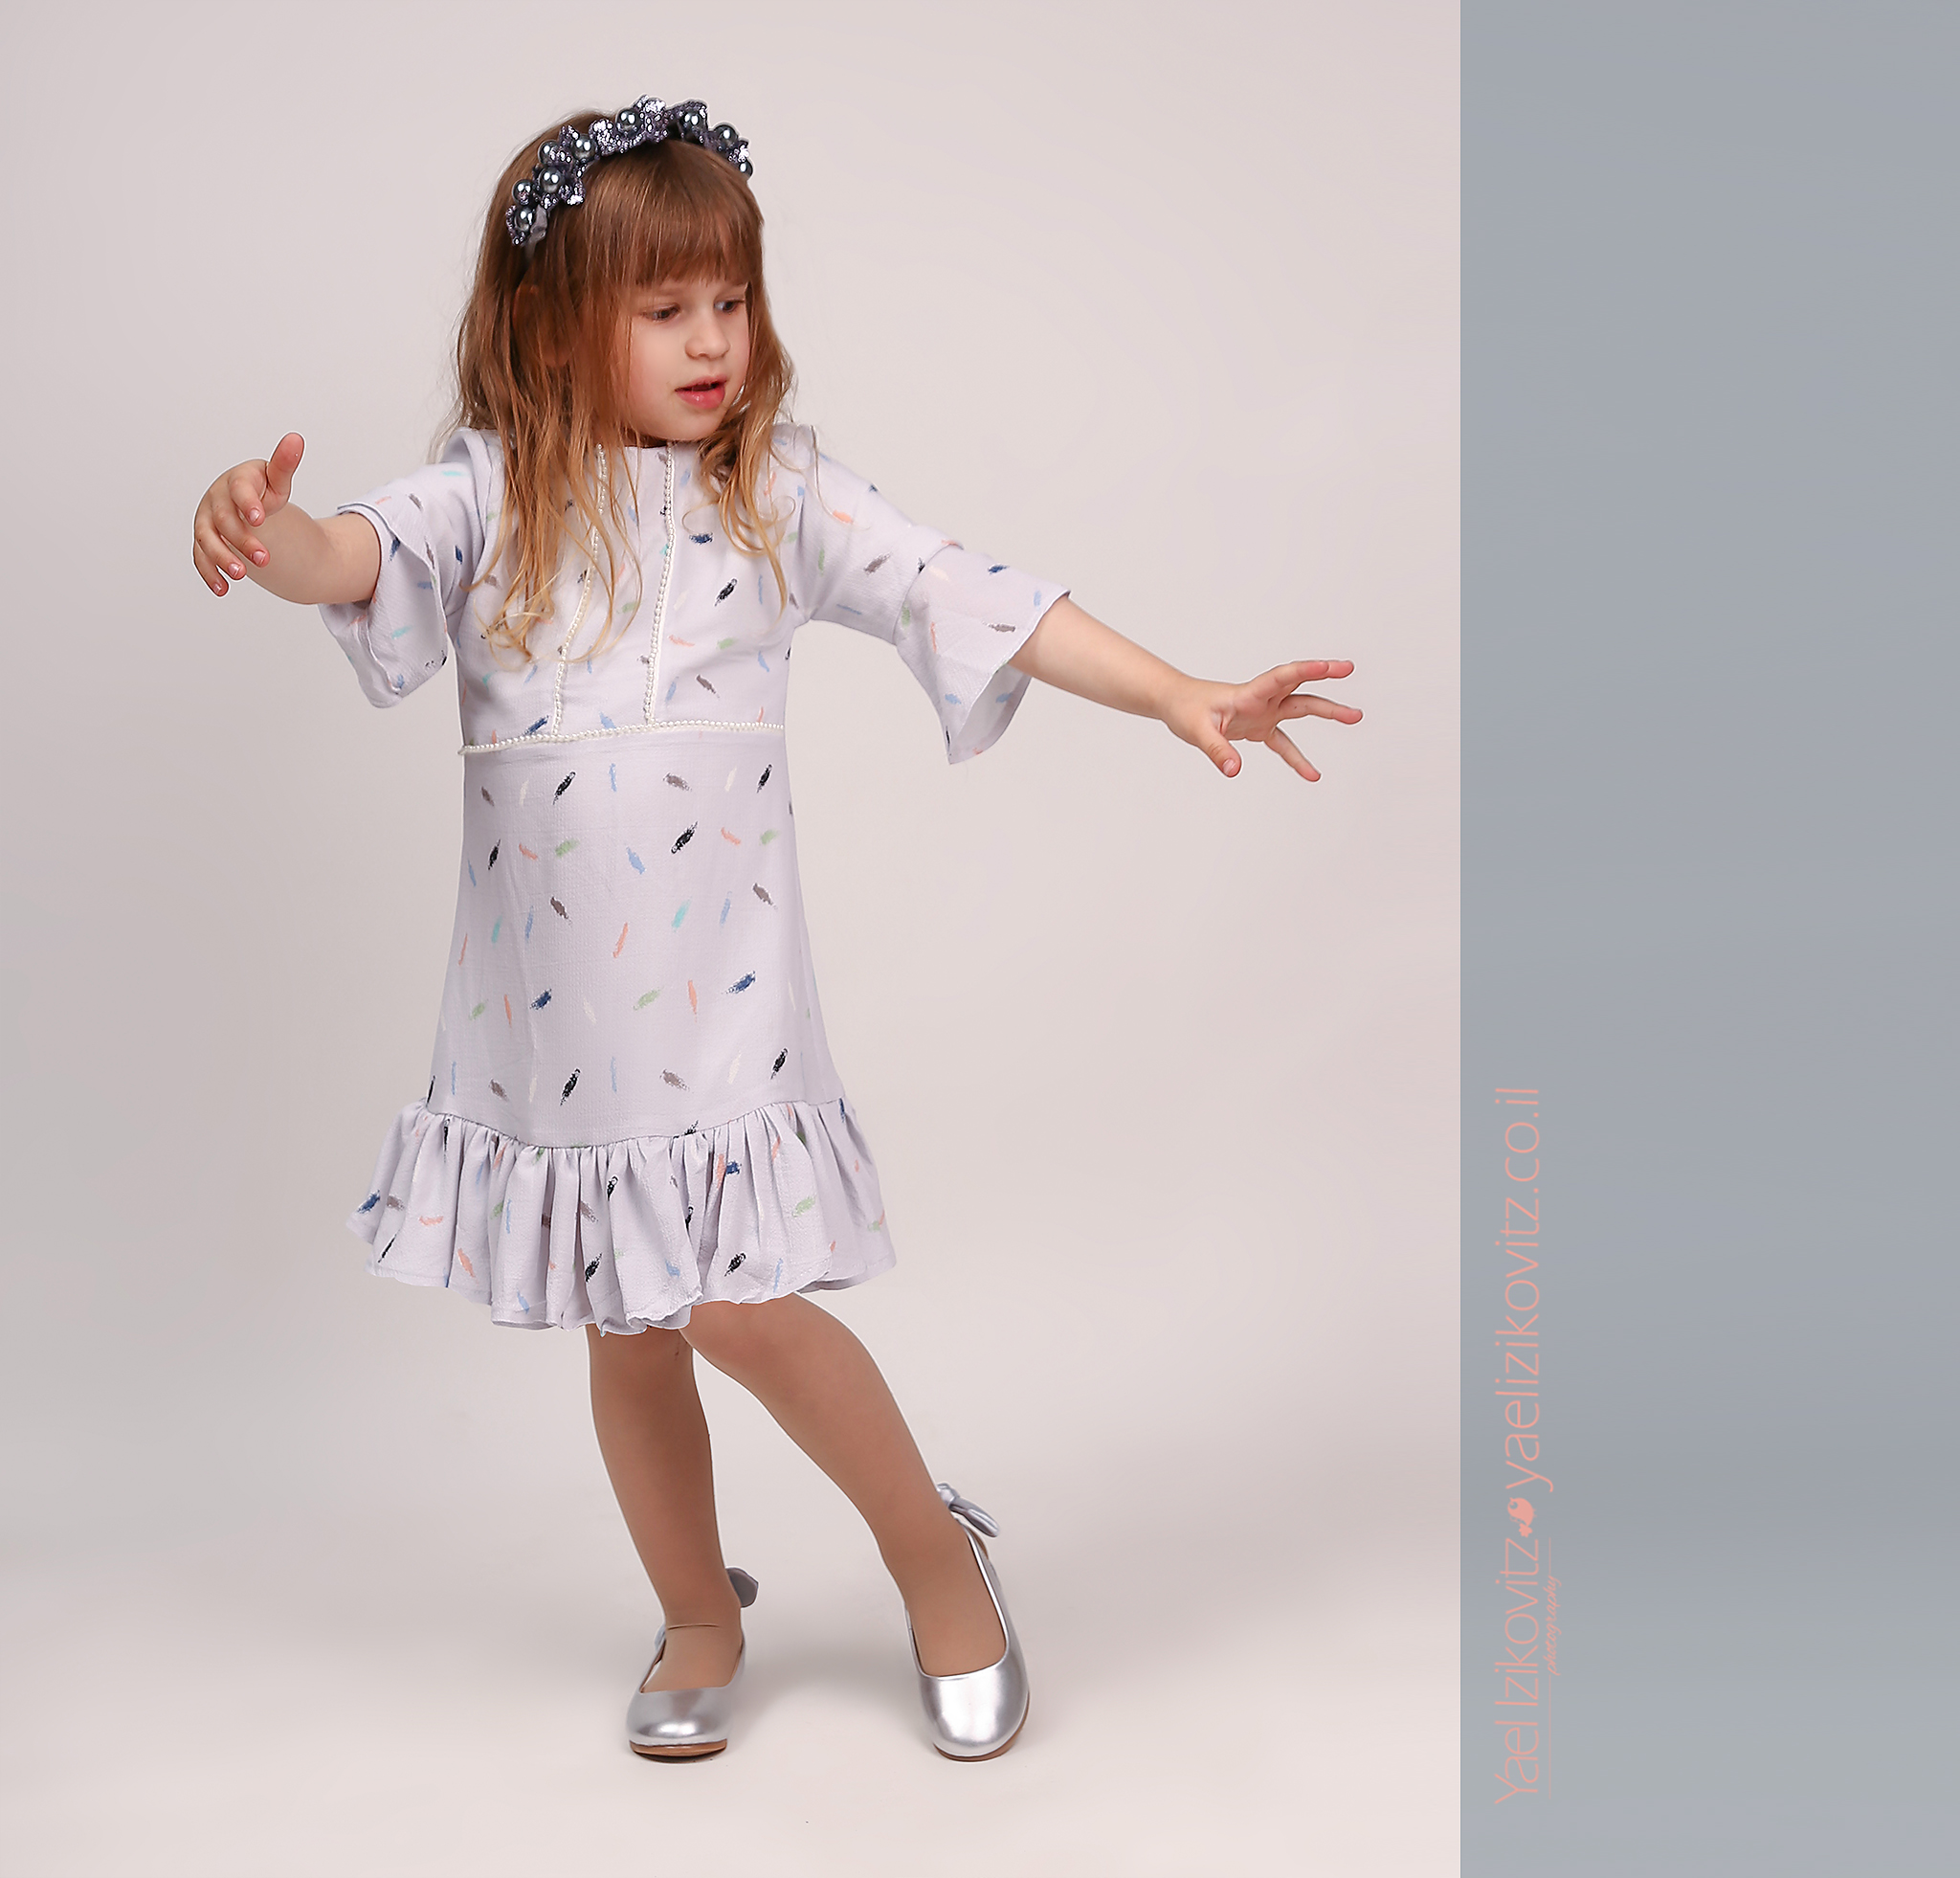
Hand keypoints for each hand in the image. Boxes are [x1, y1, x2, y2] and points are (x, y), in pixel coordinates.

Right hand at [192, 432, 305, 595]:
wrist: (243, 503)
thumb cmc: (262, 489)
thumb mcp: (276, 479)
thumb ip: (284, 464)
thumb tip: (296, 439)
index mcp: (235, 481)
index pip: (238, 490)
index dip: (247, 503)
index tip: (260, 518)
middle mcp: (215, 500)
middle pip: (224, 520)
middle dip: (242, 540)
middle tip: (265, 559)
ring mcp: (206, 521)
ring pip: (207, 540)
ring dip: (222, 558)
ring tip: (242, 575)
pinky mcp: (203, 541)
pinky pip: (200, 557)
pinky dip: (209, 573)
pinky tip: (222, 590)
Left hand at [1166, 660, 1361, 780]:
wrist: (1176, 704)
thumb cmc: (1185, 709)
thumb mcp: (1196, 731)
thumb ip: (1216, 750)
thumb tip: (1234, 770)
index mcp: (1248, 693)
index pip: (1282, 677)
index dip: (1306, 670)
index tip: (1329, 666)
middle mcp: (1261, 700)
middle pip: (1300, 688)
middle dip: (1326, 680)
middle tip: (1350, 674)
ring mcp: (1263, 713)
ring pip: (1301, 708)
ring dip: (1327, 711)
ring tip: (1354, 716)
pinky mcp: (1259, 727)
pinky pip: (1284, 743)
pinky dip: (1297, 758)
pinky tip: (1312, 774)